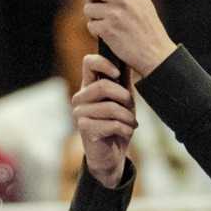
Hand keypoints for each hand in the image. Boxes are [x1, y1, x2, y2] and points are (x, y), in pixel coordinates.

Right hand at [70, 55, 135, 189]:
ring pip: (110, 107)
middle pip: (102, 86)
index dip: (104, 63)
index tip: (118, 74)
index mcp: (89, 85)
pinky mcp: (84, 129)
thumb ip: (124, 79)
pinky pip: (111, 124)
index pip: (89, 62)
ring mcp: (79, 113)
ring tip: (131, 123)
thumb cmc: (117, 123)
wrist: (112, 154)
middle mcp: (80, 97)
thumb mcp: (124, 99)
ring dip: (127, 117)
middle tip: (131, 107)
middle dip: (124, 97)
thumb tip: (130, 56)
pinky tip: (126, 132)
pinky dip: (125, 128)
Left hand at [80, 0, 176, 78]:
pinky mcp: (108, 29)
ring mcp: (115, 13)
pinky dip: (96, 32)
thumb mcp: (143, 3)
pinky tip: (110, 35)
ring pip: (88, 8)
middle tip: (99, 6)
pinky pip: (91, 25)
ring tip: (109, 24)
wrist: (156, 54)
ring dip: (94, 17)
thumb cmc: (148, 30)